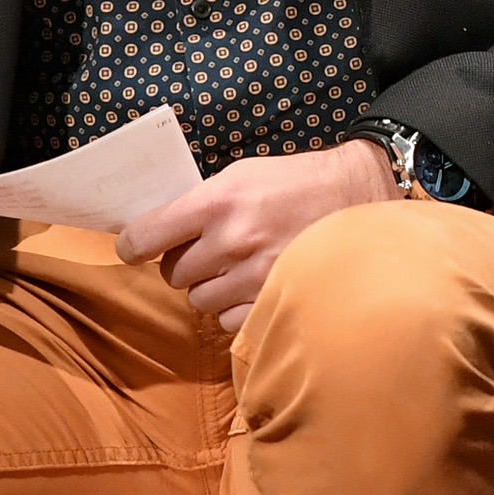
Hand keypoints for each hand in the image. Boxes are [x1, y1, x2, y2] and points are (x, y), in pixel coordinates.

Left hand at [121, 140, 395, 331]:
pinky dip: (238, 308)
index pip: (145, 237)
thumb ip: (202, 202)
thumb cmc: (299, 183)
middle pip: (173, 274)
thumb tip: (158, 231)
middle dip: (186, 264)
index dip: (133, 246)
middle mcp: (232, 241)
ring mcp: (254, 277)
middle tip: (211, 250)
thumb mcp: (245, 174)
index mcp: (218, 201)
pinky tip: (258, 285)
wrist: (361, 196)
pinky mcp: (274, 303)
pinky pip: (230, 321)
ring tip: (241, 267)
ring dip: (212, 287)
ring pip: (200, 300)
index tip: (133, 249)